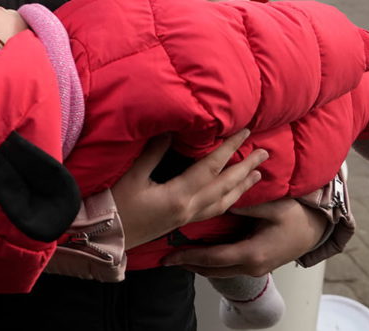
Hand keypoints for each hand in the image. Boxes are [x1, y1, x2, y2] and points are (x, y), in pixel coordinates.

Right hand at [112, 131, 266, 249]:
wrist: (102, 238)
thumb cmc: (113, 206)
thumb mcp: (131, 176)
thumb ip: (153, 153)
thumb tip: (170, 130)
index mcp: (178, 195)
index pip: (210, 168)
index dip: (229, 149)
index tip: (245, 133)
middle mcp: (188, 209)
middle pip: (225, 187)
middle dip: (246, 169)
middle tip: (265, 154)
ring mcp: (186, 218)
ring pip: (223, 202)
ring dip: (242, 187)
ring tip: (257, 175)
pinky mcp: (181, 223)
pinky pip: (214, 211)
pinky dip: (229, 200)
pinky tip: (232, 196)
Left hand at [162, 198, 327, 277]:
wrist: (317, 230)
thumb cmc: (297, 217)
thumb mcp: (271, 206)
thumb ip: (245, 205)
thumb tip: (222, 201)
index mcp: (252, 254)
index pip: (212, 258)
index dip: (189, 257)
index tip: (170, 256)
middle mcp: (251, 267)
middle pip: (212, 270)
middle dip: (188, 264)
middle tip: (166, 258)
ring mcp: (255, 269)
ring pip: (219, 272)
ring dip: (198, 265)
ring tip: (178, 255)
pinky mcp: (256, 266)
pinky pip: (228, 267)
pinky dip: (211, 263)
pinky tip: (200, 254)